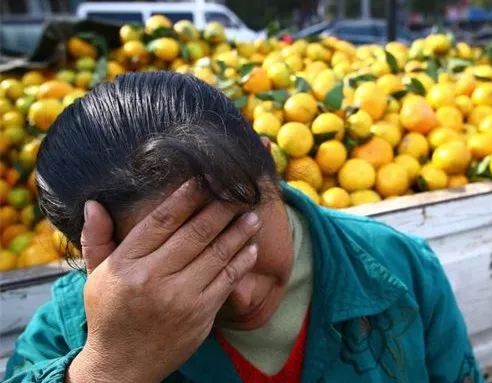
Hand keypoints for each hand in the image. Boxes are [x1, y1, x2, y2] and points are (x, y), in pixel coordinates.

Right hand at [66, 180, 259, 381]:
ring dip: (238, 232)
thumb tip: (94, 204)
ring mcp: (180, 297)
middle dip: (221, 208)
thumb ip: (97, 238)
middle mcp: (153, 278)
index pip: (162, 221)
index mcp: (126, 264)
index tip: (205, 179)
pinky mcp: (200, 314)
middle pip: (195, 233)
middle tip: (239, 190)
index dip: (187, 196)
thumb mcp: (96, 276)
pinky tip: (251, 247)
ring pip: (217, 255)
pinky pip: (227, 281)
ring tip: (252, 215)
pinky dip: (242, 262)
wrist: (122, 365)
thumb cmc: (110, 314)